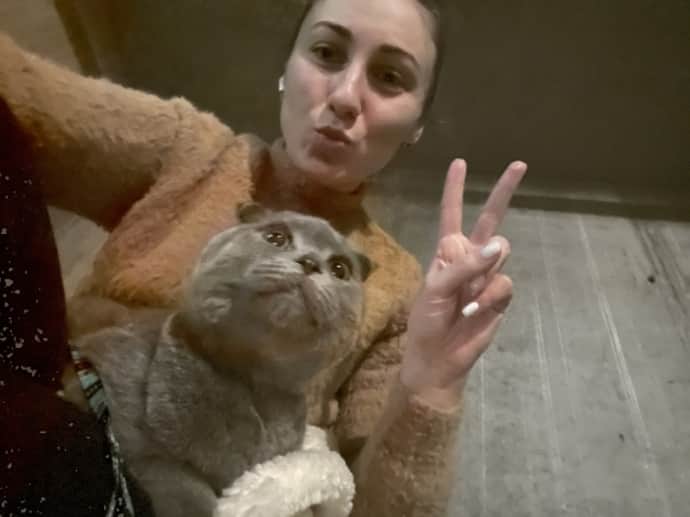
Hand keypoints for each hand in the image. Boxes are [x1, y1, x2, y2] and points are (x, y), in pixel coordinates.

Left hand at [400, 159, 526, 408]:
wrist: (439, 357)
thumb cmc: (427, 321)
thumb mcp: (434, 289)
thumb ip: (463, 266)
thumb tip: (498, 246)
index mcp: (447, 252)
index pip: (451, 215)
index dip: (454, 190)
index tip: (459, 163)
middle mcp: (469, 258)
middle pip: (489, 220)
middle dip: (503, 192)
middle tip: (519, 164)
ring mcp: (487, 276)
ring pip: (500, 254)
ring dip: (484, 272)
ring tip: (465, 299)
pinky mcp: (500, 297)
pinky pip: (504, 284)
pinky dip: (488, 298)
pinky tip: (473, 312)